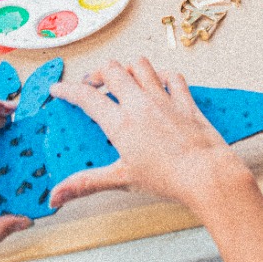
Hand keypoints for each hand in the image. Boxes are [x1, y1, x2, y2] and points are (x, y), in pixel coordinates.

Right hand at [48, 58, 253, 211]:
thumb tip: (56, 197)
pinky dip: (162, 75)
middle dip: (97, 73)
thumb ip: (86, 184)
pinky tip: (159, 82)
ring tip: (122, 79)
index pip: (86, 97)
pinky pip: (172, 76)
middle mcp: (140, 103)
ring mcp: (164, 98)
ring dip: (128, 68)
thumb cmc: (167, 178)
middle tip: (93, 85)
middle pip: (112, 70)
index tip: (58, 89)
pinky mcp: (185, 100)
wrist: (206, 173)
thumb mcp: (121, 180)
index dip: (68, 89)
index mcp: (121, 122)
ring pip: (141, 65)